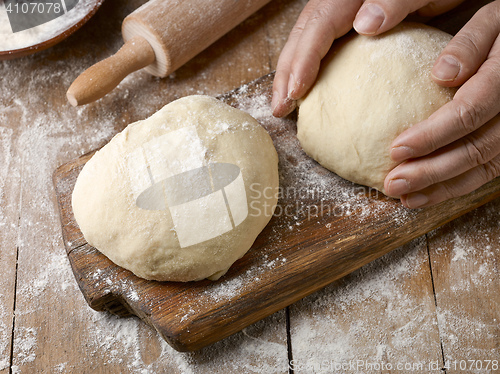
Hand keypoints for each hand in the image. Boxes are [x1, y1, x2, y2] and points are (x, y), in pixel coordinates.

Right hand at [271, 0, 463, 116]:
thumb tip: (363, 24)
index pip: (319, 26)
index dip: (303, 60)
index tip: (295, 92)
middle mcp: (340, 2)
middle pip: (302, 35)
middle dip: (286, 73)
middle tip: (277, 108)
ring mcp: (342, 11)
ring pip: (306, 40)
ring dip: (291, 73)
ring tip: (283, 104)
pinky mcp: (348, 22)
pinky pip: (320, 45)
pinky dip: (308, 68)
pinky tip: (306, 89)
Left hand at [384, 0, 499, 207]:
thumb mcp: (491, 20)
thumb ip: (469, 42)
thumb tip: (441, 73)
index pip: (470, 111)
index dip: (433, 134)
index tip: (396, 149)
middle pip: (476, 147)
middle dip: (431, 170)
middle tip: (393, 183)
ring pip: (483, 166)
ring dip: (440, 186)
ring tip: (403, 196)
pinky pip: (486, 170)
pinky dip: (454, 187)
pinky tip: (423, 196)